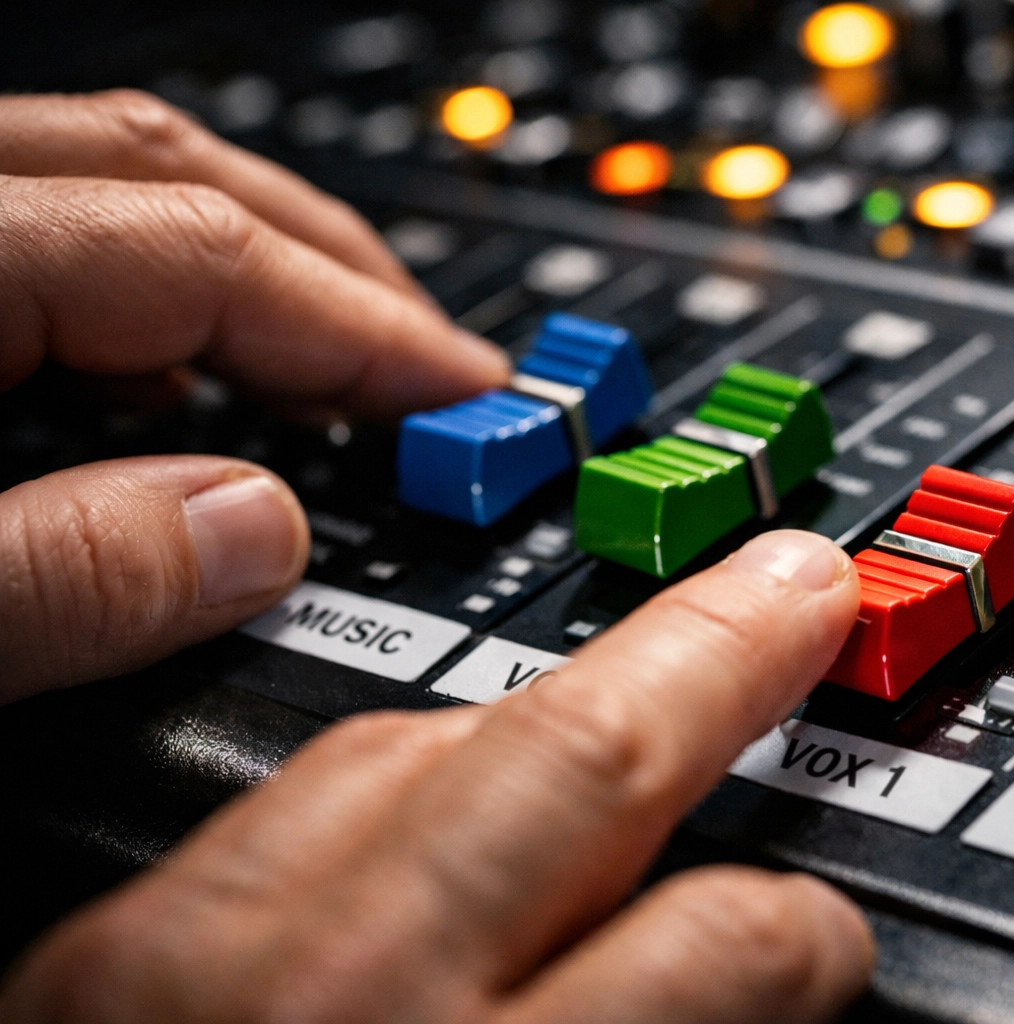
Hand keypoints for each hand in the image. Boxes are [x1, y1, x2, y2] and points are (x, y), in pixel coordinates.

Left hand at [0, 90, 510, 701]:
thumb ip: (61, 580)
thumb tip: (255, 537)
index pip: (197, 253)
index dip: (362, 328)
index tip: (472, 398)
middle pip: (166, 172)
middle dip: (332, 266)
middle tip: (433, 369)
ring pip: (101, 183)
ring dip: (242, 271)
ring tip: (327, 378)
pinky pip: (31, 237)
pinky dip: (133, 299)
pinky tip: (159, 387)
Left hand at [0, 530, 874, 1023]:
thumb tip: (727, 1020)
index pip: (708, 956)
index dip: (801, 927)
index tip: (824, 929)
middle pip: (574, 775)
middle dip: (712, 666)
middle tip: (793, 592)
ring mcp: (194, 974)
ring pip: (424, 752)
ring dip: (566, 695)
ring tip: (659, 646)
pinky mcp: (100, 961)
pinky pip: (292, 793)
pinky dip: (409, 759)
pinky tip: (461, 749)